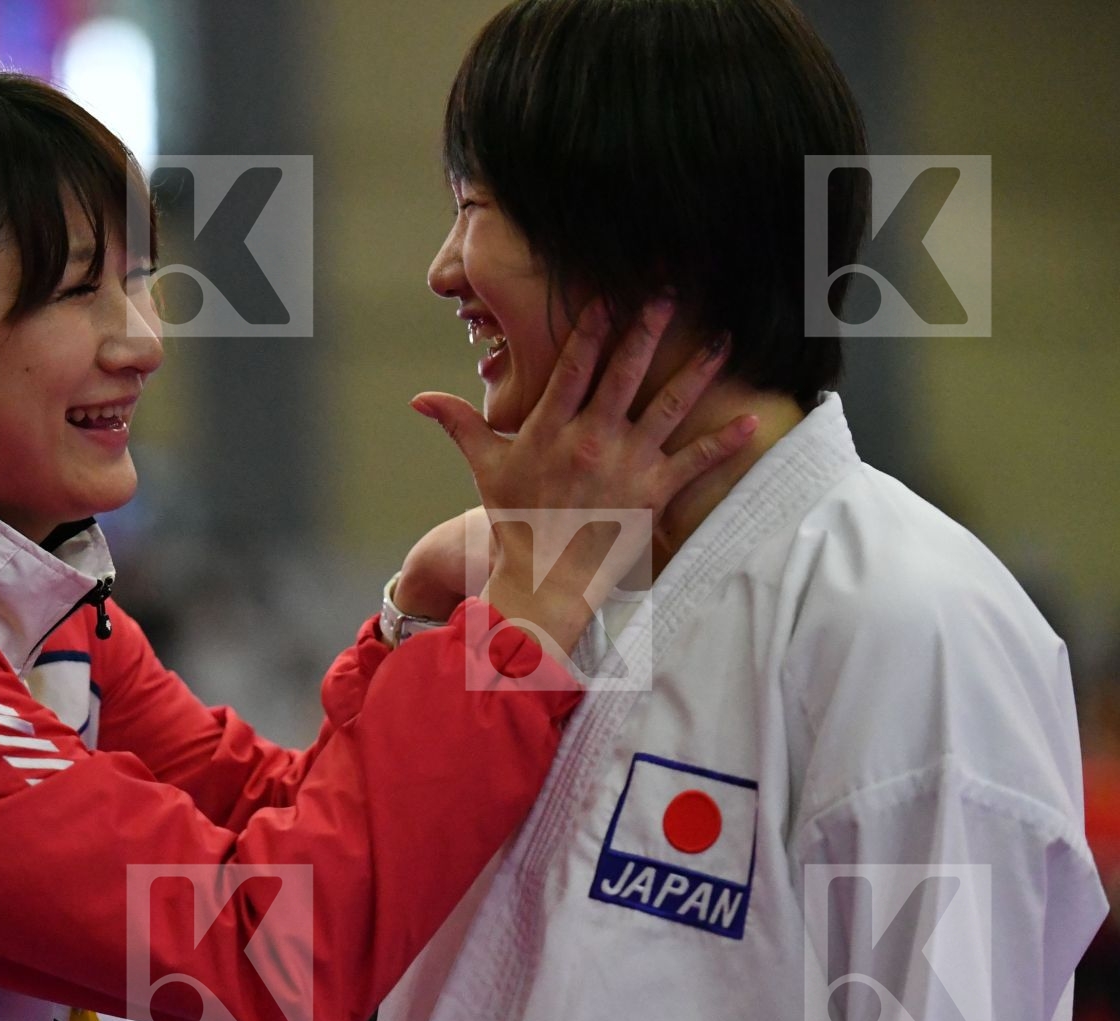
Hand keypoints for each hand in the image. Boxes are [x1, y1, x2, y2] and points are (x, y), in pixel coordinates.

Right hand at [411, 298, 754, 659]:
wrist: (543, 579)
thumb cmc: (515, 521)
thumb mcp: (486, 467)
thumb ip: (460, 424)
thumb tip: (419, 398)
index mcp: (551, 429)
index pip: (573, 365)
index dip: (592, 327)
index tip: (610, 294)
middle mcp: (591, 439)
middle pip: (625, 372)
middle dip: (647, 328)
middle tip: (667, 292)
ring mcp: (626, 465)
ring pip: (668, 406)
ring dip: (697, 370)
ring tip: (722, 338)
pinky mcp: (653, 494)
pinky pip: (695, 462)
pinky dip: (724, 443)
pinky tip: (751, 420)